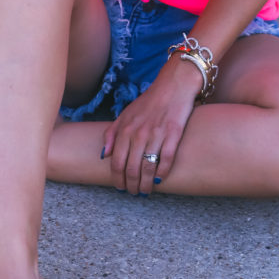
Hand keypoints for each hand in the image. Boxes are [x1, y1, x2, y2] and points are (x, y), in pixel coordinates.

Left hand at [101, 58, 201, 194]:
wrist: (174, 85)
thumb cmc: (149, 101)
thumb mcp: (125, 114)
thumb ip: (112, 133)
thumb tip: (104, 154)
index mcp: (125, 129)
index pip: (117, 162)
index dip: (117, 178)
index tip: (120, 187)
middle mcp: (139, 133)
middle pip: (131, 168)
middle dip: (131, 185)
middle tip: (133, 192)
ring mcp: (156, 134)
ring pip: (148, 167)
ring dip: (145, 184)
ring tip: (145, 191)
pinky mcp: (174, 134)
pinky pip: (166, 159)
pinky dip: (162, 173)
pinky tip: (160, 179)